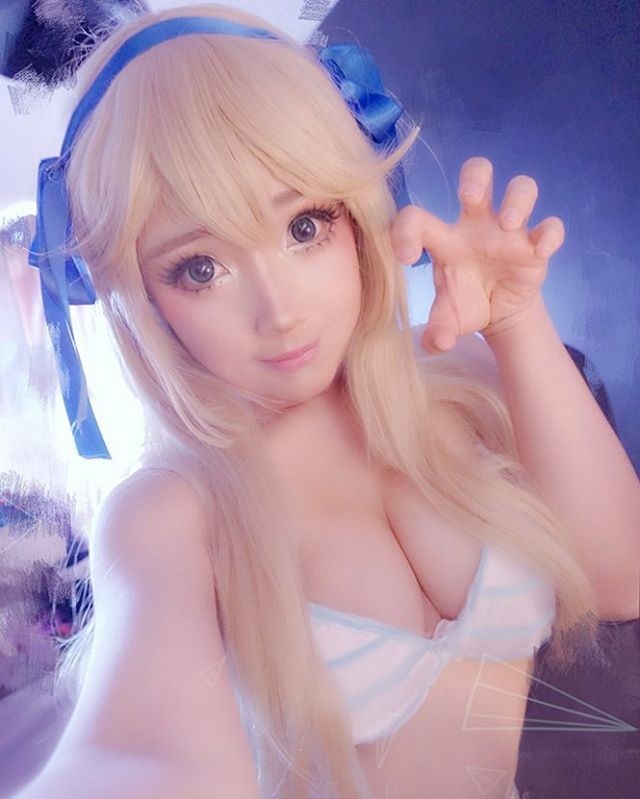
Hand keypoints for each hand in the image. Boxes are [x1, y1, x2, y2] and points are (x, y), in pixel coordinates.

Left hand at [390, 157, 564, 353]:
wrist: (499, 313)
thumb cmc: (465, 303)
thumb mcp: (448, 319)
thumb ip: (438, 330)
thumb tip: (436, 344)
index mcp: (444, 239)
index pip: (418, 219)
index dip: (406, 231)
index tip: (406, 258)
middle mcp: (476, 225)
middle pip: (478, 173)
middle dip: (475, 176)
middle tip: (469, 195)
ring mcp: (508, 231)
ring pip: (520, 188)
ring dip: (516, 200)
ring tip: (507, 224)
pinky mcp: (534, 245)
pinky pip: (550, 227)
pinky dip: (550, 233)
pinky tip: (540, 251)